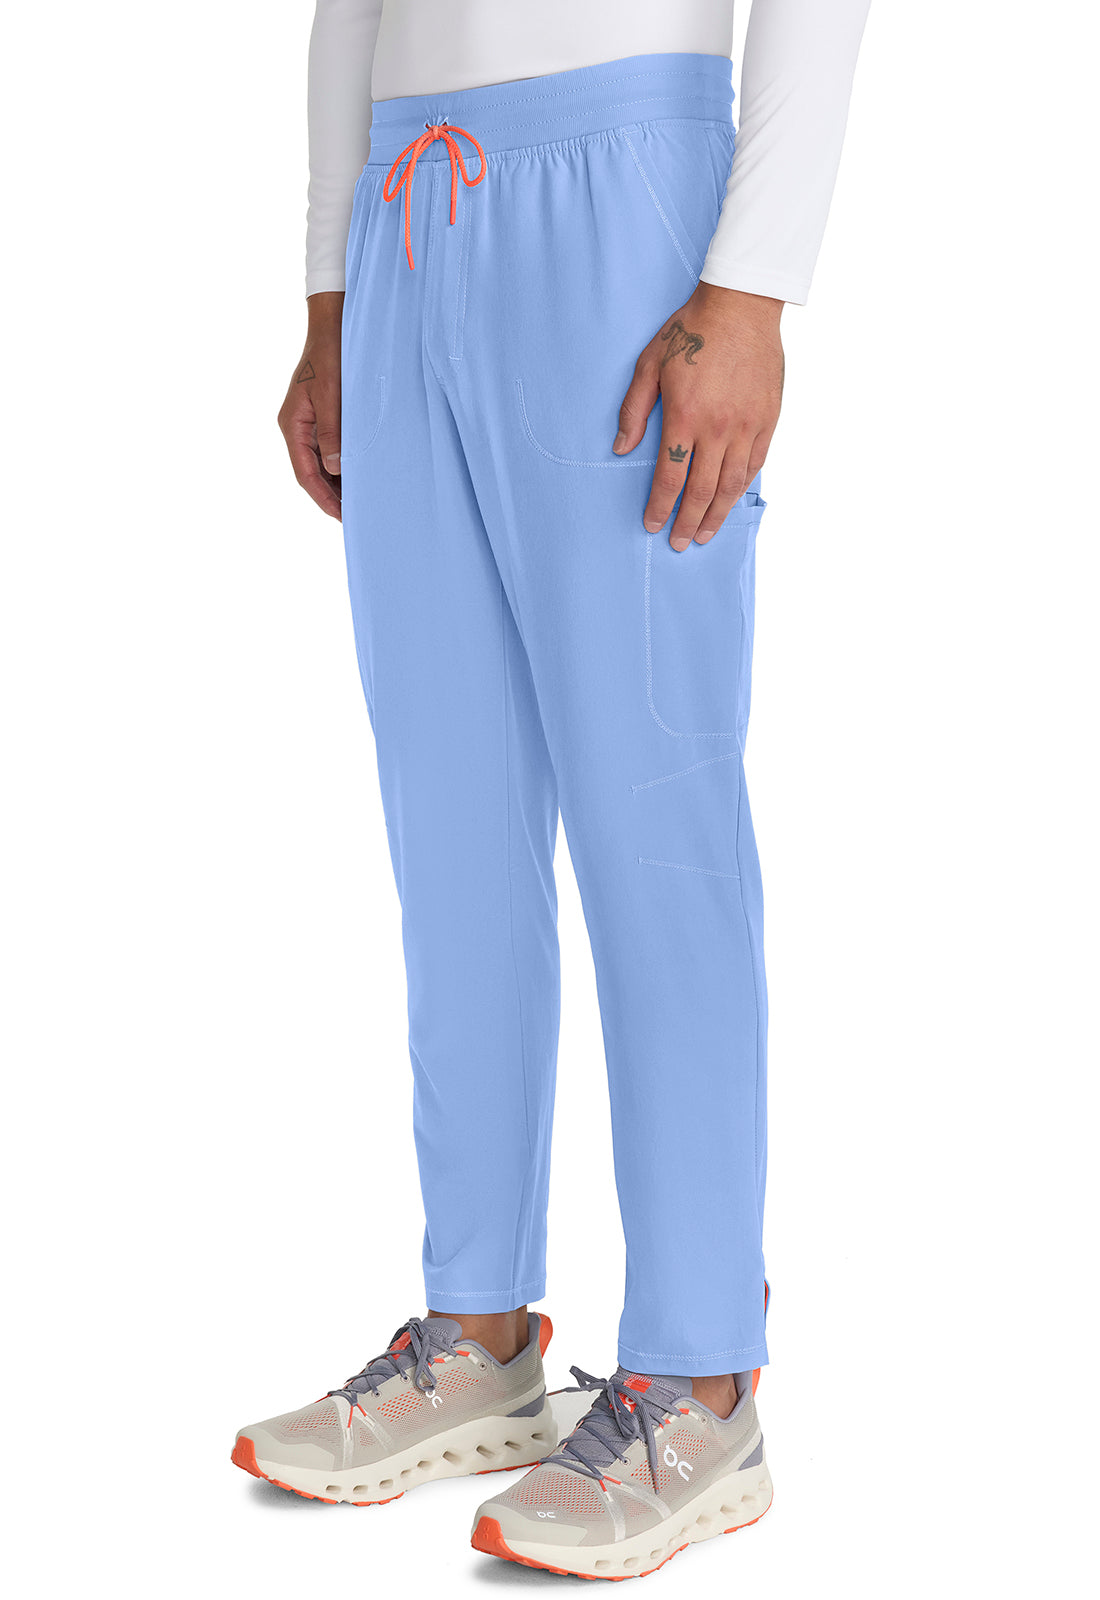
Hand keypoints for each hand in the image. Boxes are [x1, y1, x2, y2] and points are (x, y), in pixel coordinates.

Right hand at [278, 291, 343, 519]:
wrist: (334, 325)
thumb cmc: (332, 356)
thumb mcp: (333, 395)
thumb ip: (333, 432)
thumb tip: (336, 469)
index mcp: (293, 424)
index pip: (306, 473)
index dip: (324, 498)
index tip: (342, 517)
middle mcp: (298, 427)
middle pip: (312, 473)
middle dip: (332, 496)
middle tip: (355, 518)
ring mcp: (309, 423)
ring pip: (321, 464)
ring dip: (338, 484)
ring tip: (360, 503)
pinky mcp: (322, 417)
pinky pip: (330, 450)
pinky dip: (343, 466)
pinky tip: (359, 477)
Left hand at [614, 284, 783, 549]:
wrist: (741, 306)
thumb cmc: (691, 331)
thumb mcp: (649, 364)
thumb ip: (633, 410)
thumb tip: (621, 449)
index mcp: (685, 416)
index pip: (670, 476)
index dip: (660, 506)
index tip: (652, 525)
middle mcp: (718, 427)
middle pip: (702, 490)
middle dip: (688, 521)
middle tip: (679, 543)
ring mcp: (747, 425)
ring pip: (731, 484)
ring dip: (717, 514)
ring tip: (704, 534)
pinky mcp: (768, 419)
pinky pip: (754, 464)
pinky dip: (741, 487)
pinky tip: (731, 500)